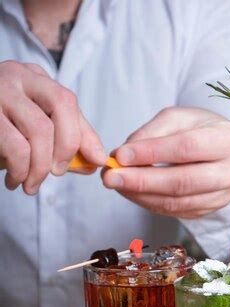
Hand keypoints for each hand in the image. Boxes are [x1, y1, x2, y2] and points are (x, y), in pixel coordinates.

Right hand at [0, 61, 106, 193]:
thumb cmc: (3, 134)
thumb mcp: (36, 132)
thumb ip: (68, 141)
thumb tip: (98, 159)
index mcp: (33, 78)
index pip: (67, 101)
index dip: (83, 135)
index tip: (92, 164)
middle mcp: (15, 76)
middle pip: (59, 106)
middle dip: (65, 148)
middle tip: (56, 174)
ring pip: (38, 129)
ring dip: (40, 167)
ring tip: (29, 185)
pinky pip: (15, 145)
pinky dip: (20, 170)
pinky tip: (14, 180)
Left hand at [102, 107, 229, 218]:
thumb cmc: (205, 130)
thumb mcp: (182, 118)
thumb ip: (153, 132)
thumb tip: (123, 155)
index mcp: (227, 142)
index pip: (186, 149)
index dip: (151, 153)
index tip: (121, 155)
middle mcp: (229, 173)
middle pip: (181, 182)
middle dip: (141, 181)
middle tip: (110, 178)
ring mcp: (221, 197)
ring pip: (176, 203)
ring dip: (141, 196)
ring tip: (116, 184)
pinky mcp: (209, 211)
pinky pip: (175, 212)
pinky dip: (150, 204)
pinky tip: (133, 193)